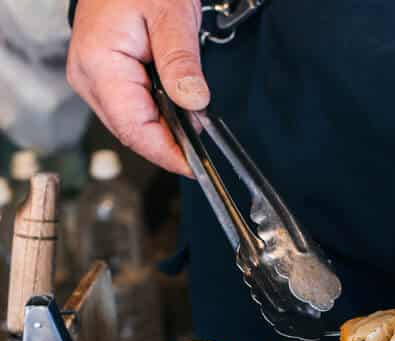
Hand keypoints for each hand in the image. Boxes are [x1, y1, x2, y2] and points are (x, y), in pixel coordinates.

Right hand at [67, 0, 205, 175]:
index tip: (195, 167)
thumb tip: (194, 101)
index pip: (134, 129)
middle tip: (204, 151)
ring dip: (163, 132)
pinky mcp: (102, 80)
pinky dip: (156, 117)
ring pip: (132, 125)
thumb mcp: (171, 16)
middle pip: (132, 132)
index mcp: (99, 66)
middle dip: (168, 145)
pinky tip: (177, 113)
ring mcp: (92, 80)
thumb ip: (181, 61)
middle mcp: (88, 78)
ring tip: (193, 127)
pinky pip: (130, 111)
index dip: (166, 154)